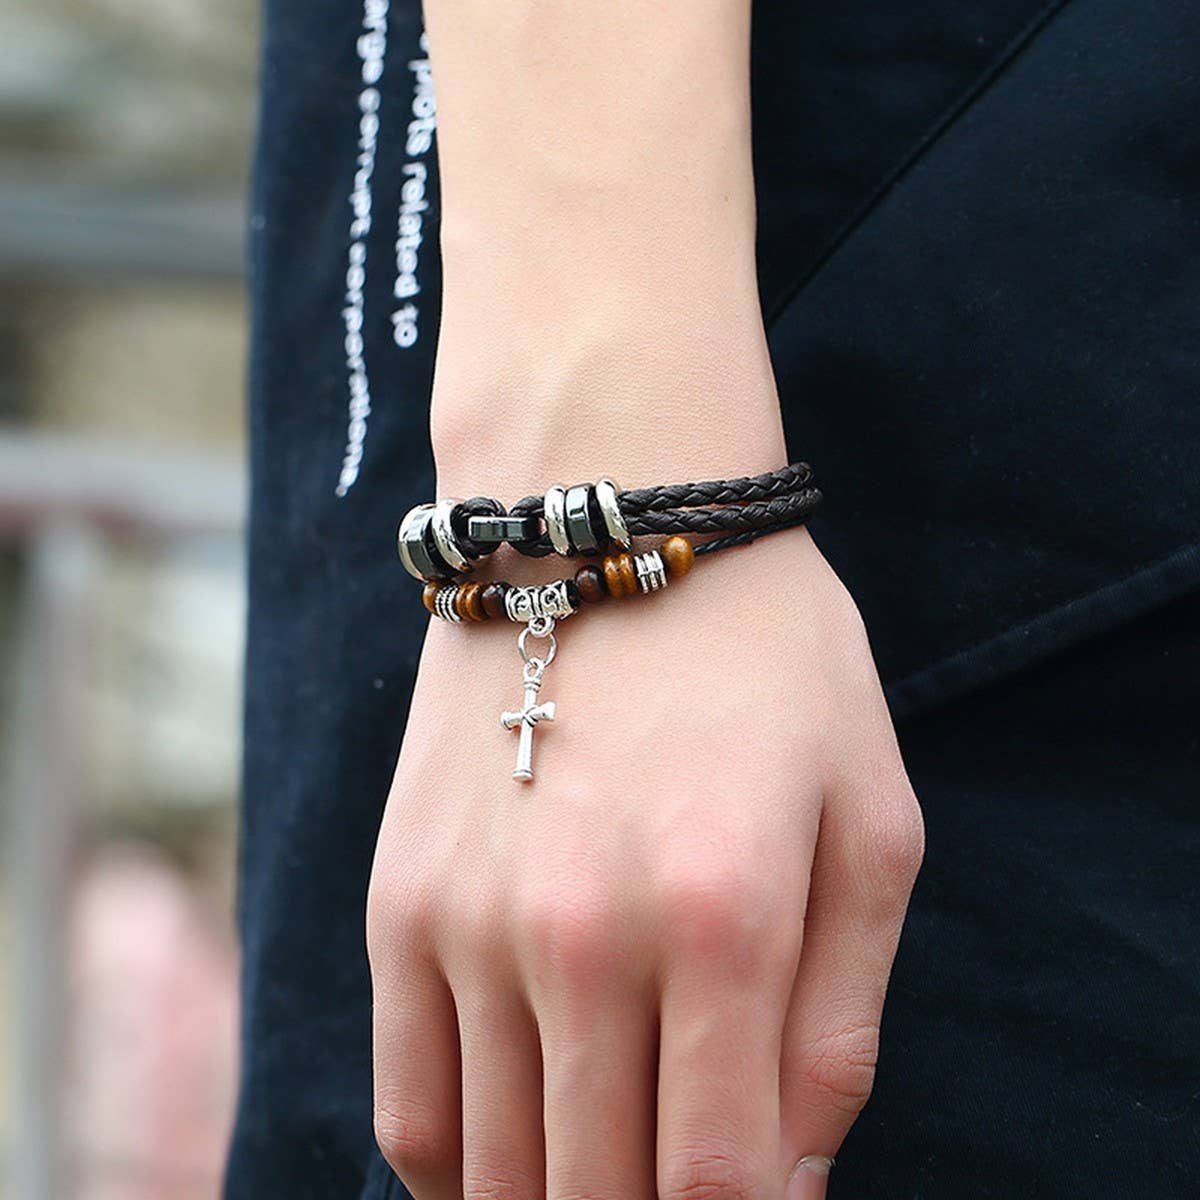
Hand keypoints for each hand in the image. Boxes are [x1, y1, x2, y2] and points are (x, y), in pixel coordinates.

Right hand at [367, 522, 923, 1199]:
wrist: (599, 529)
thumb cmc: (764, 663)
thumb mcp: (869, 815)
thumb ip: (843, 1019)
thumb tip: (790, 1188)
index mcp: (725, 918)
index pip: (721, 1186)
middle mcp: (583, 937)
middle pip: (602, 1197)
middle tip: (683, 1177)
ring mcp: (470, 924)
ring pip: (501, 1177)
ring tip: (607, 1172)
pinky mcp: (398, 902)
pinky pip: (409, 1108)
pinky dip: (462, 1172)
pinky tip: (515, 1154)